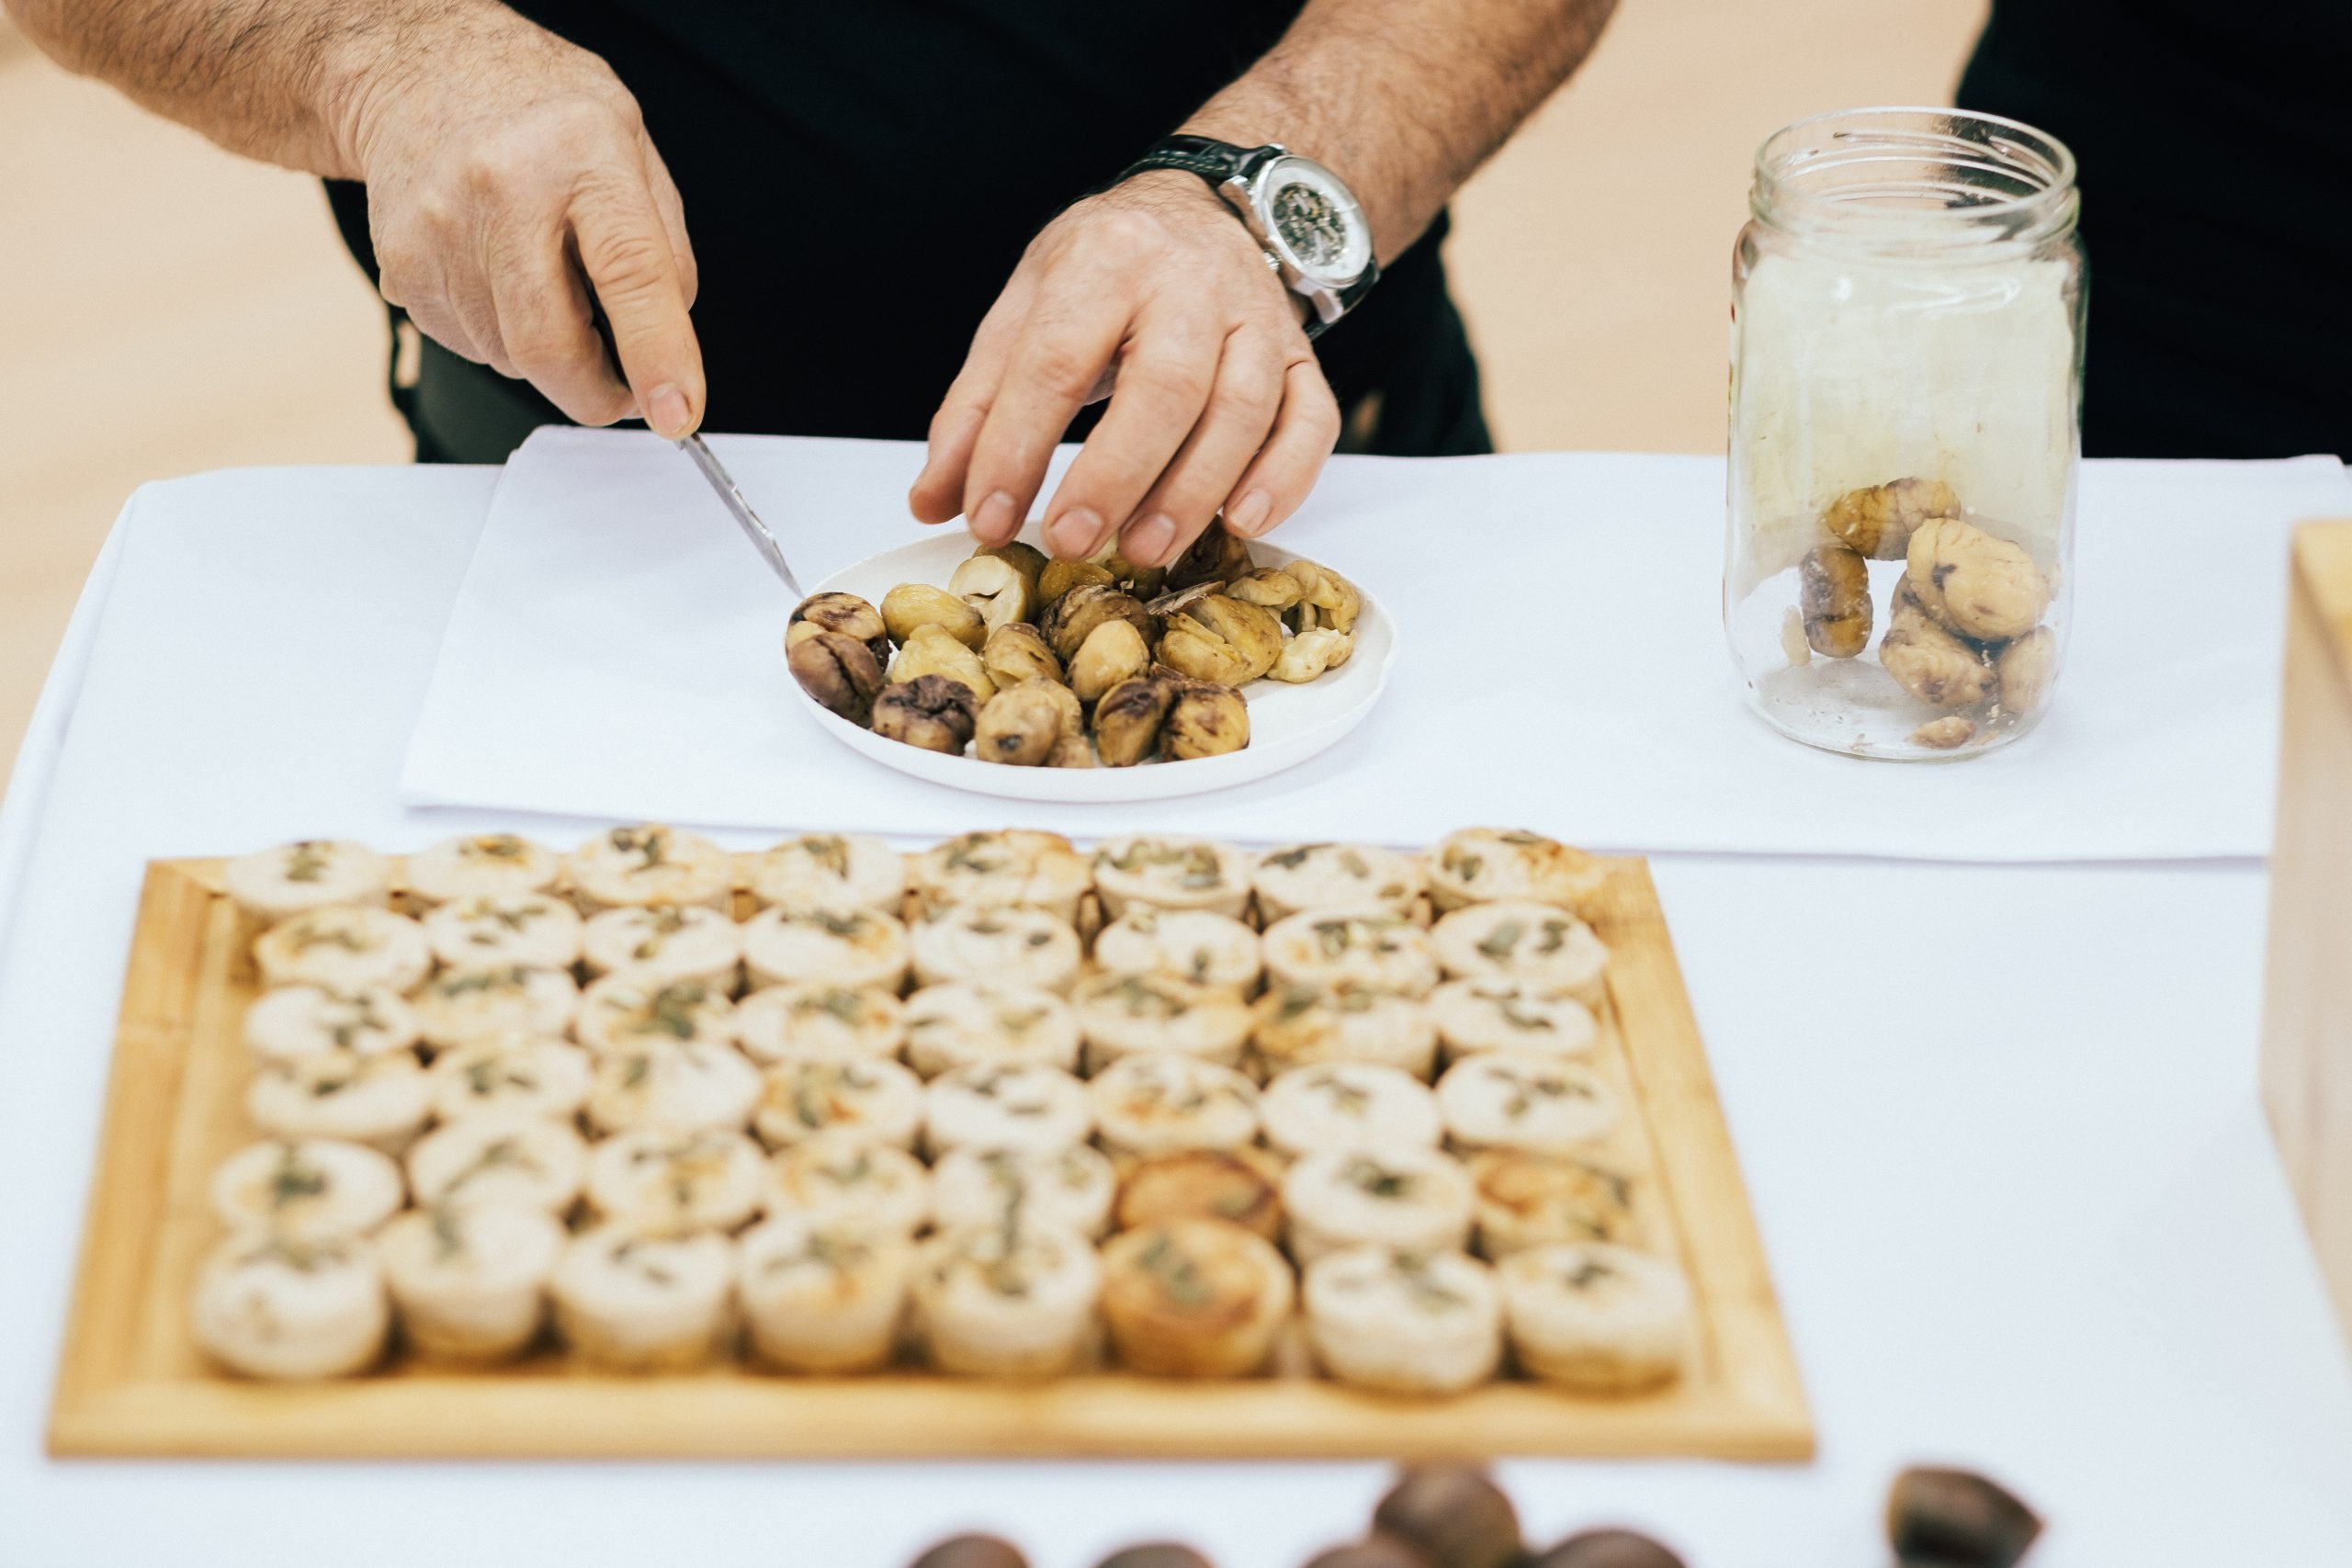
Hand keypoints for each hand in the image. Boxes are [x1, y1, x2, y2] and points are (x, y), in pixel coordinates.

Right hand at [339, 11, 702, 434]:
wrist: (416, 72)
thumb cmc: (538, 112)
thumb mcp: (632, 146)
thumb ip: (664, 246)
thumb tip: (669, 347)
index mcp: (582, 153)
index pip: (630, 270)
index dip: (658, 354)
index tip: (676, 413)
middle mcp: (503, 188)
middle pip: (549, 342)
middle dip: (595, 393)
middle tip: (622, 391)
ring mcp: (440, 228)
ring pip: (509, 357)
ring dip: (548, 358)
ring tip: (551, 289)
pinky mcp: (401, 265)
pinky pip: (469, 346)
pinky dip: (502, 339)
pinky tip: (502, 280)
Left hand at [908, 171, 1342, 566]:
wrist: (1206, 211)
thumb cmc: (1105, 273)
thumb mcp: (1024, 311)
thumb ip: (977, 407)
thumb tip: (934, 502)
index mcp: (1103, 262)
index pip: (1055, 359)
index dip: (1018, 446)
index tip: (987, 518)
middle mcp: (1189, 284)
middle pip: (1164, 386)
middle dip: (1115, 475)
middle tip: (1073, 543)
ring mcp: (1256, 319)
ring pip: (1242, 411)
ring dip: (1194, 490)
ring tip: (1145, 549)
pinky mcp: (1302, 357)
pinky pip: (1311, 421)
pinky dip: (1284, 478)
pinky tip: (1242, 522)